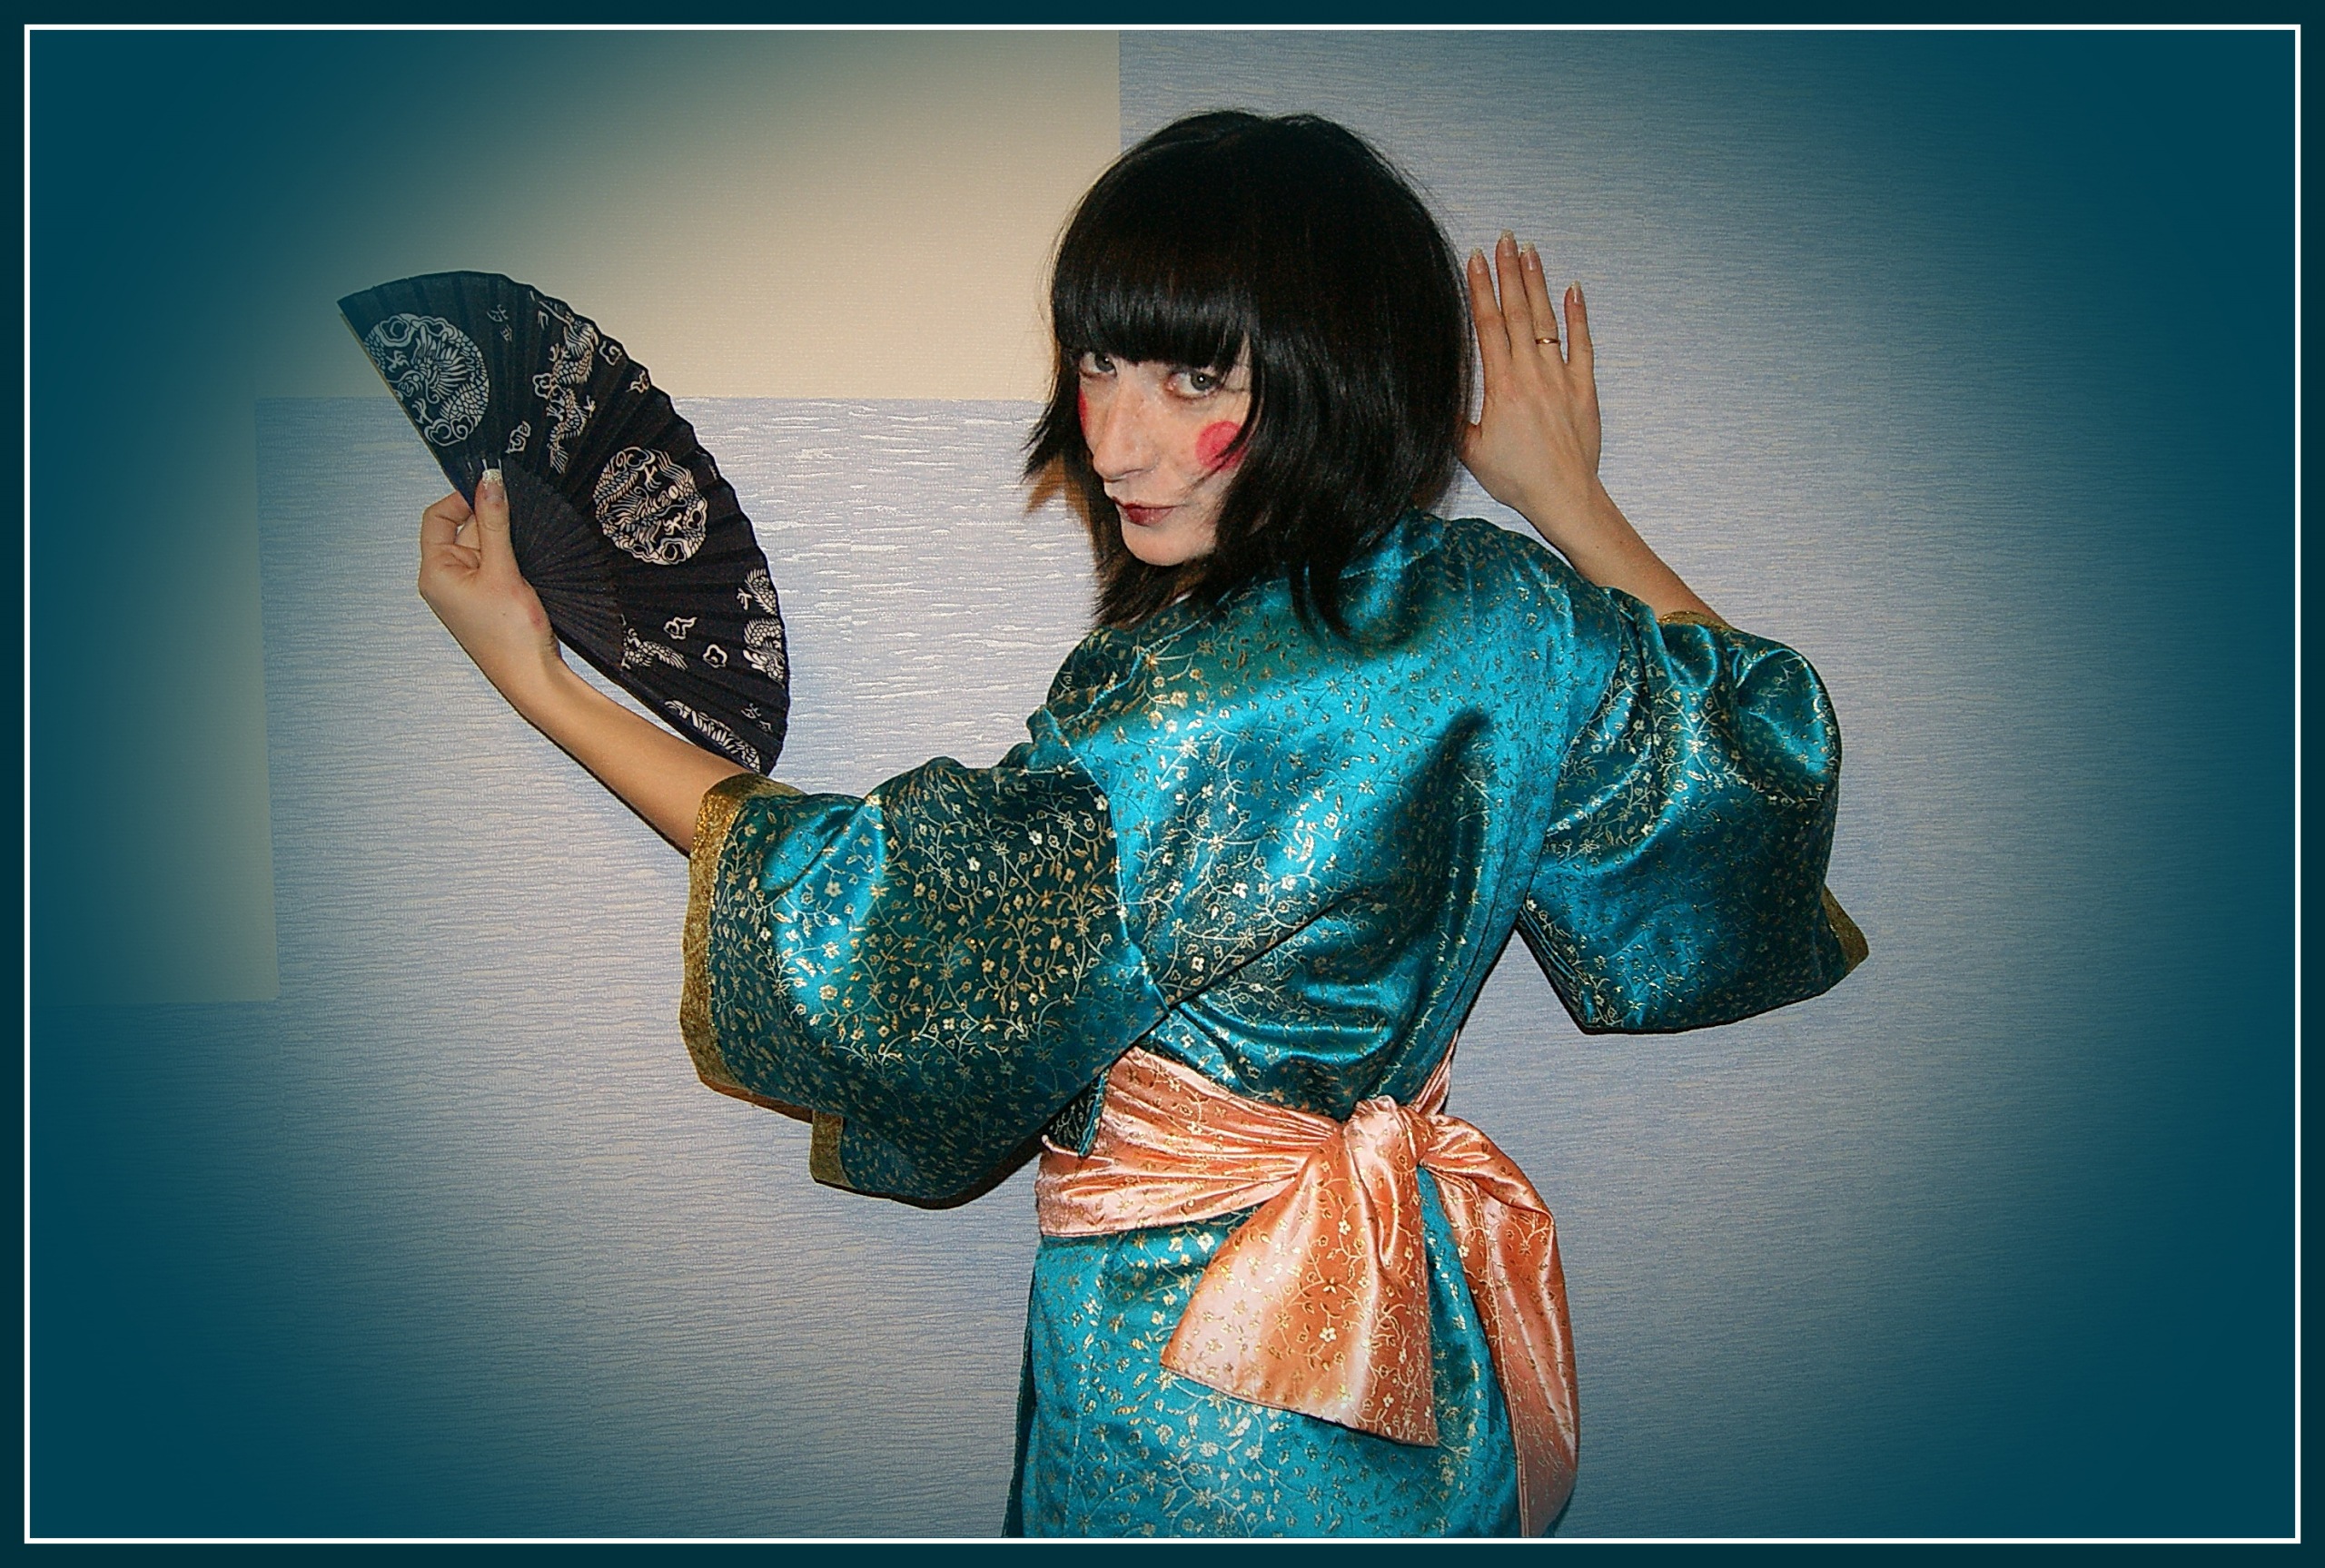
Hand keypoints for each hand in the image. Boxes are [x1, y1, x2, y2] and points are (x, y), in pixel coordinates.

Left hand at [418, 471, 561, 712]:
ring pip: (483, 544)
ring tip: (524, 545)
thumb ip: (495, 522)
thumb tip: (489, 482)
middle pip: (463, 529)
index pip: (437, 518)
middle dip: (490, 519)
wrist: (532, 676)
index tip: (490, 489)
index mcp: (435, 572)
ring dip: (504, 538)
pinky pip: (495, 562)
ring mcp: (467, 588)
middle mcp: (445, 578)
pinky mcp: (487, 595)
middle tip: (518, 516)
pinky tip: (527, 560)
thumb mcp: (503, 569)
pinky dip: (510, 555)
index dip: (461, 498)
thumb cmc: (510, 635)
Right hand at [1460, 233, 1611, 555]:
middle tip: (1505, 240)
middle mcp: (1531, 373)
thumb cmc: (1516, 478)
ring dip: (1538, 283)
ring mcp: (1560, 376)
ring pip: (1546, 320)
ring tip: (1530, 252)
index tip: (1475, 259)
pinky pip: (1581, 343)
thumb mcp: (1469, 452)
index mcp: (1501, 386)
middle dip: (1509, 272)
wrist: (1564, 495)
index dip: (1480, 289)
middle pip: (1518, 312)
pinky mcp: (1583, 387)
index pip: (1488, 325)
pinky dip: (1577, 315)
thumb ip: (1451, 419)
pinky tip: (1572, 290)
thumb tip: (1432, 395)